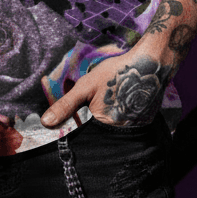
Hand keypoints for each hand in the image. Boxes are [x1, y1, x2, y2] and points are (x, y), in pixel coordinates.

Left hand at [40, 48, 174, 128]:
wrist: (151, 64)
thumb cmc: (115, 73)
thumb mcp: (86, 86)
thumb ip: (66, 106)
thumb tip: (45, 123)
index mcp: (102, 125)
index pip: (84, 133)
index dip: (80, 122)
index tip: (82, 110)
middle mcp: (119, 133)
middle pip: (99, 132)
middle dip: (94, 120)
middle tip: (100, 100)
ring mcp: (134, 129)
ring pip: (113, 129)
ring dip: (109, 118)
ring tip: (113, 99)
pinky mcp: (144, 124)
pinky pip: (128, 125)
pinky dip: (123, 116)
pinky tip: (123, 100)